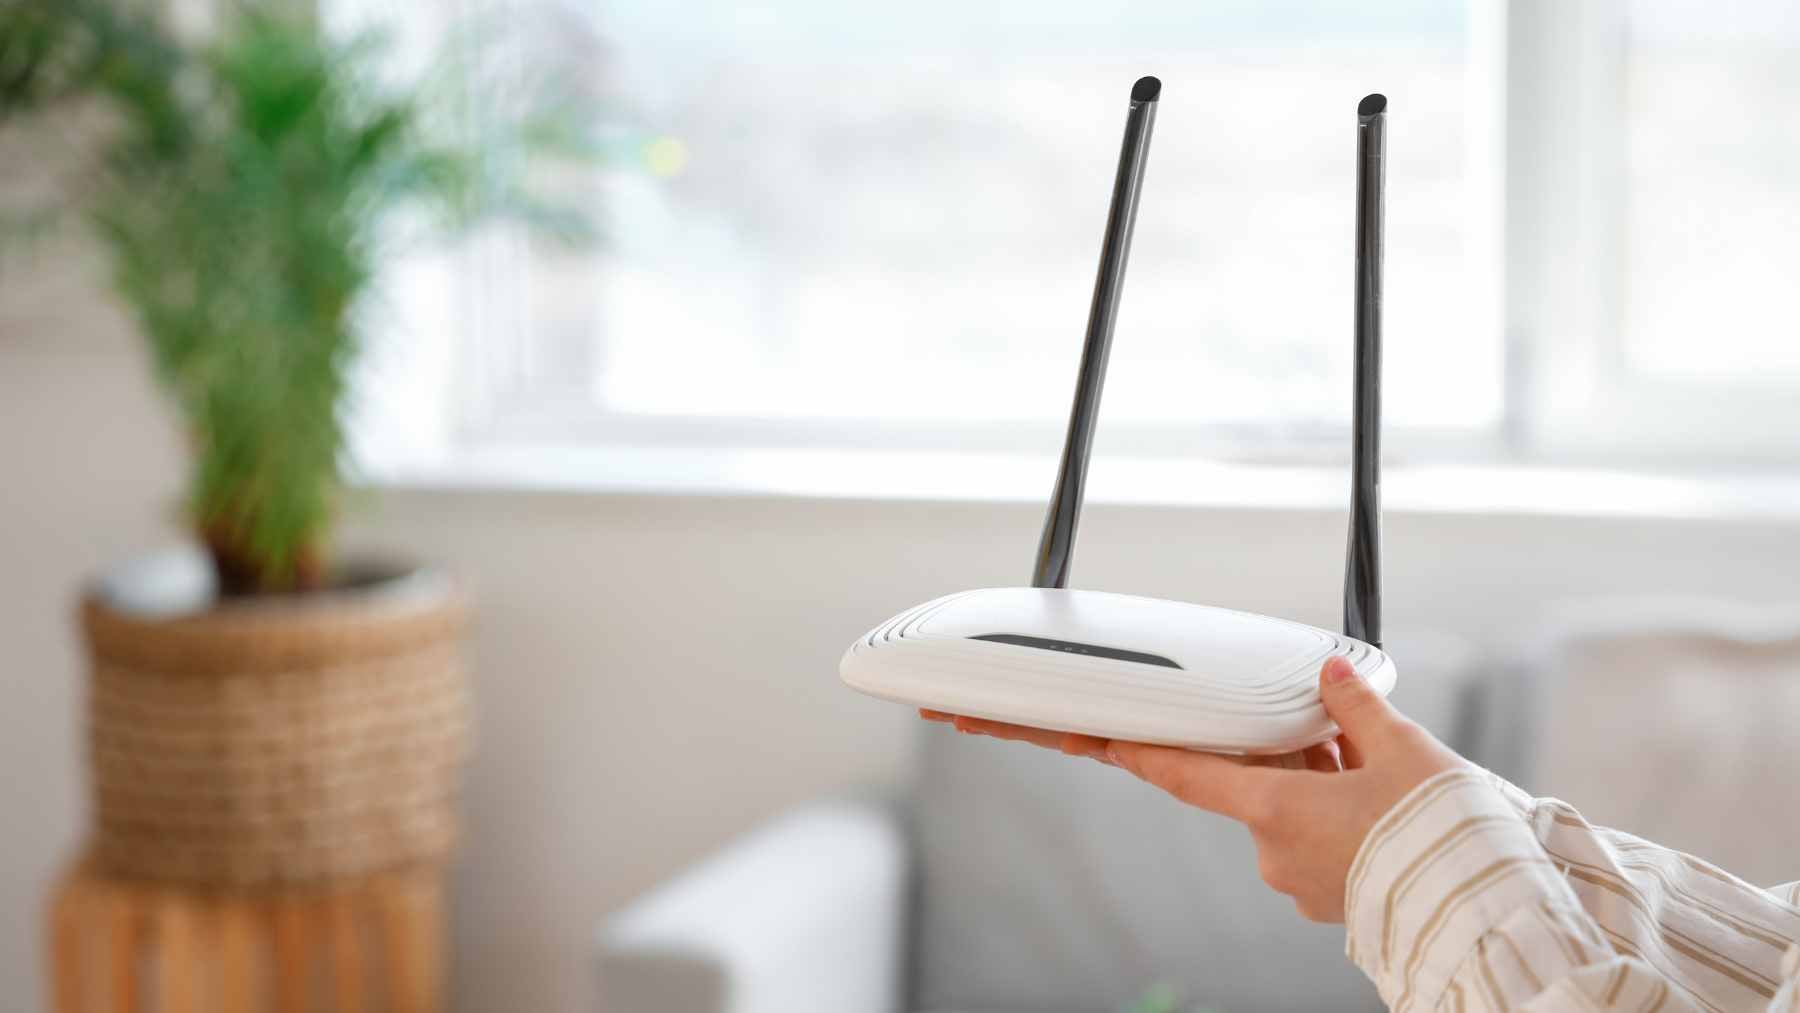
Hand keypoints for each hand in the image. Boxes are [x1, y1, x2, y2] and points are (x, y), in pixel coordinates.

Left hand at [920, 656, 1466, 921]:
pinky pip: (1317, 830)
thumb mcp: (1404, 752)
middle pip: (1248, 780)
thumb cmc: (1445, 840)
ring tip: (1379, 766)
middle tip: (1322, 730)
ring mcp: (1299, 876)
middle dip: (1279, 753)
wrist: (1494, 915)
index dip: (1122, 745)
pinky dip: (1336, 805)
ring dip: (1317, 778)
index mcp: (1272, 810)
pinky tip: (1377, 794)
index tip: (1069, 732)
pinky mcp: (1332, 890)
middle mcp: (1272, 849)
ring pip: (1289, 804)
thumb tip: (1323, 671)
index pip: (1176, 770)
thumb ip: (1352, 708)